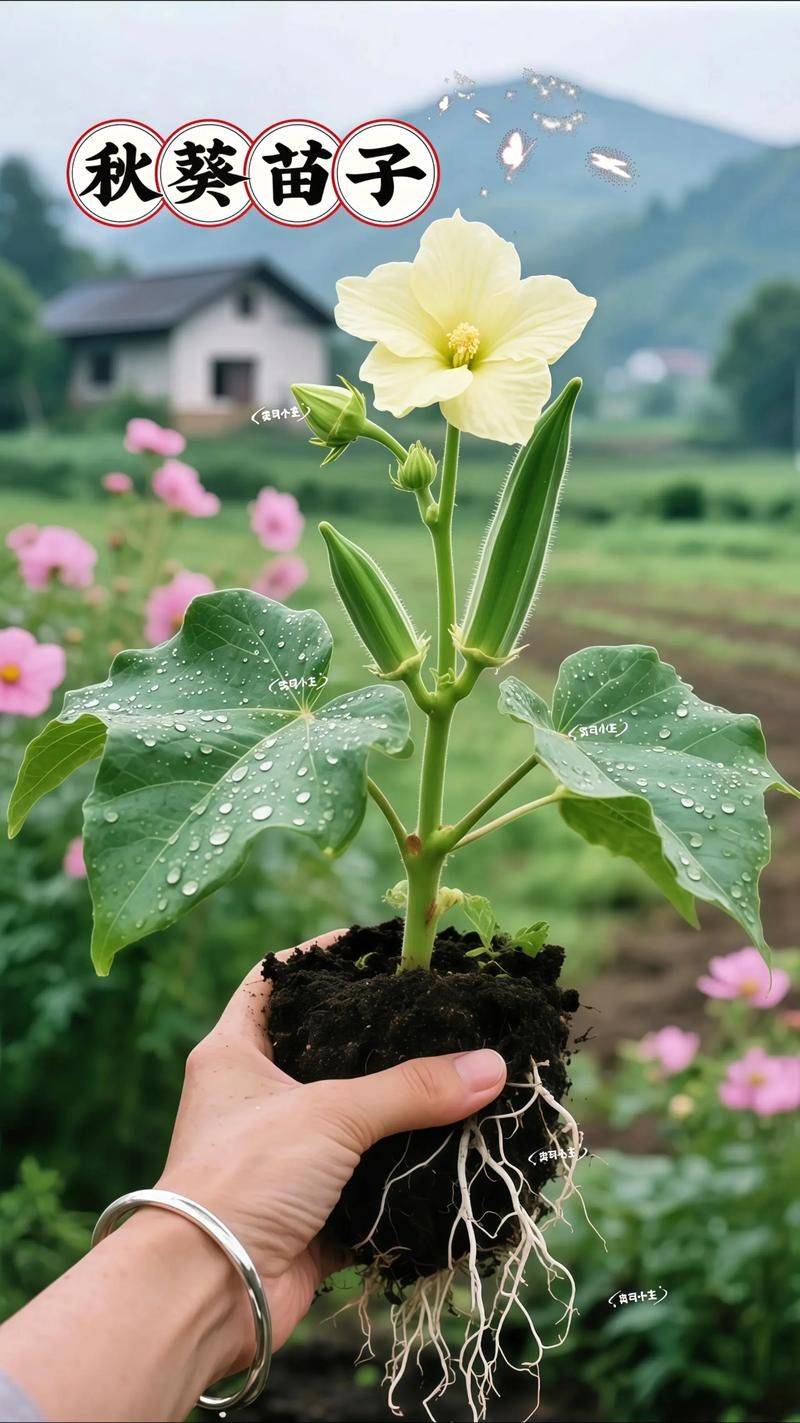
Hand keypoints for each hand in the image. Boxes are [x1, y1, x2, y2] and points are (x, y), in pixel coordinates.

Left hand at [157, 929, 507, 1371]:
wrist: (209, 1295)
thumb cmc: (245, 1177)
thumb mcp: (330, 1114)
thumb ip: (412, 1089)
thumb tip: (492, 1065)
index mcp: (235, 1053)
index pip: (278, 981)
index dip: (324, 958)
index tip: (379, 945)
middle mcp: (257, 1100)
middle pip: (327, 1050)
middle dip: (383, 1038)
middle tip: (442, 1012)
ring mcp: (285, 1159)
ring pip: (356, 1120)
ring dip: (405, 1111)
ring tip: (466, 1076)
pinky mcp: (314, 1214)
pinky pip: (372, 1184)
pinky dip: (410, 1175)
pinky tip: (458, 1153)